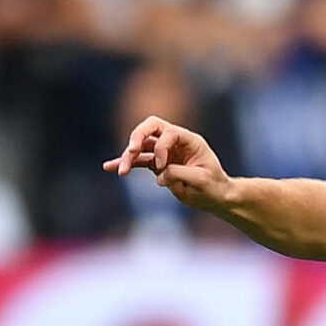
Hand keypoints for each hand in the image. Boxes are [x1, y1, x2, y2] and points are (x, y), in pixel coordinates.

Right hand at [102, 116, 232, 210]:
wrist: (216, 197)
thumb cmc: (214, 187)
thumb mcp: (201, 181)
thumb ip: (179, 174)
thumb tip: (159, 175)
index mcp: (190, 140)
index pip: (168, 133)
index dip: (161, 148)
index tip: (162, 166)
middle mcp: (176, 142)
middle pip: (151, 128)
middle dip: (138, 136)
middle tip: (132, 150)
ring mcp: (165, 151)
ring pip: (141, 146)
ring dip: (129, 156)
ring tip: (122, 171)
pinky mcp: (158, 164)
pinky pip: (138, 160)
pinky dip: (126, 163)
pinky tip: (109, 167)